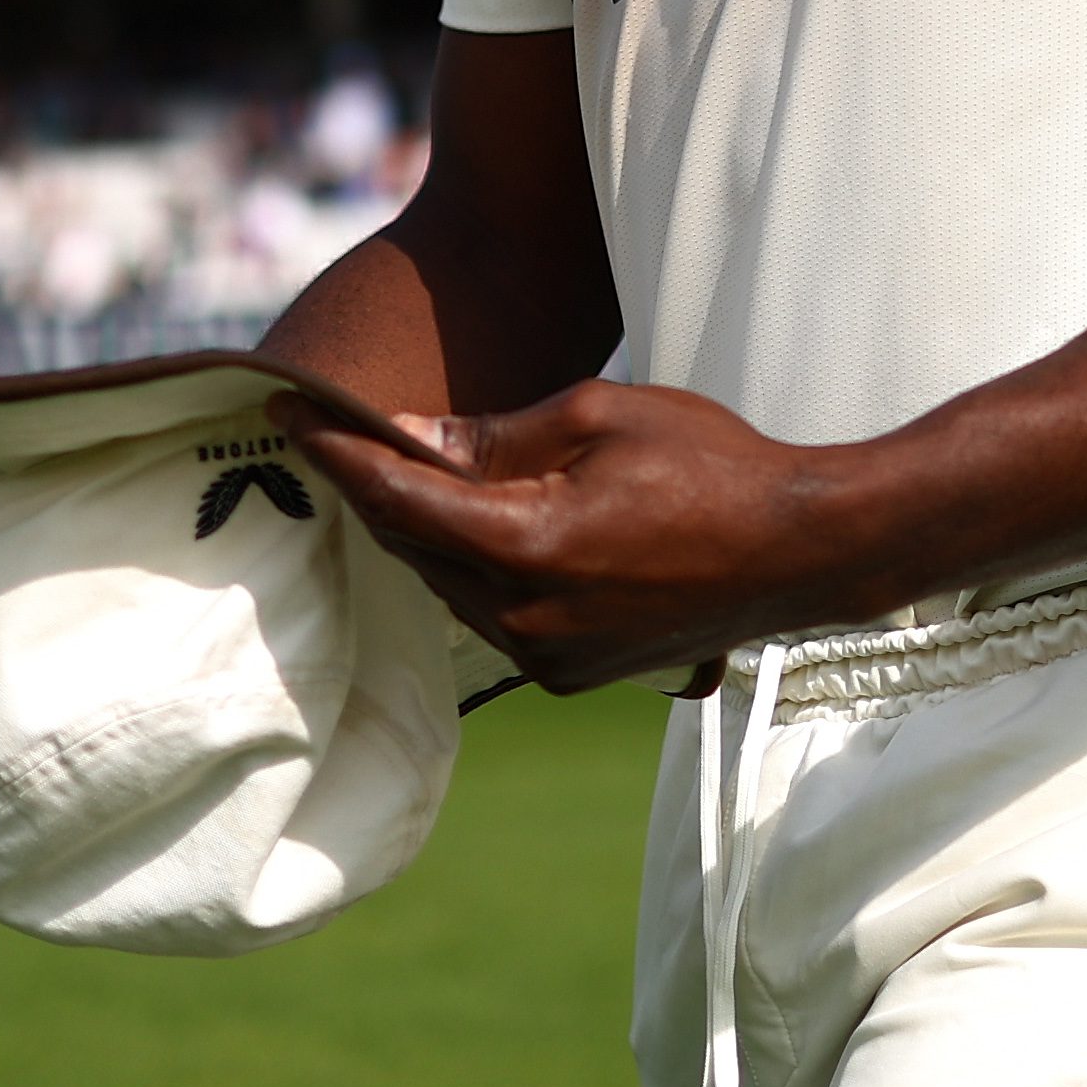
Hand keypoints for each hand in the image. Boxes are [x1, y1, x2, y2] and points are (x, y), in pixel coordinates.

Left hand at [278, 380, 889, 694]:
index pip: (399, 498)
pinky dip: (473, 566)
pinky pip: (492, 612)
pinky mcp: (570, 673)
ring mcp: (547, 656)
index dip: (337, 452)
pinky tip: (481, 524)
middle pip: (413, 545)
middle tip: (338, 430)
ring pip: (448, 583)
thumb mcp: (598, 415)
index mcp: (528, 547)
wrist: (800, 550)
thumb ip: (494, 436)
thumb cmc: (712, 464)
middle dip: (376, 487)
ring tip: (406, 471)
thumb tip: (410, 437)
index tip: (287, 413)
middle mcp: (525, 616)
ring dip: (424, 530)